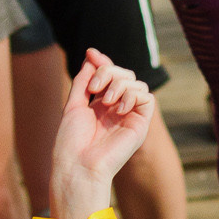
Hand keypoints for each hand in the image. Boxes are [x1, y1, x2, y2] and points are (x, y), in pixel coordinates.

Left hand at [49, 49, 154, 192]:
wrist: (78, 165)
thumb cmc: (71, 142)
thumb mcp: (73, 105)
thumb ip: (83, 82)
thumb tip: (91, 59)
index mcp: (101, 105)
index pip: (109, 77)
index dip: (103, 64)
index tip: (91, 53)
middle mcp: (117, 108)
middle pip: (124, 75)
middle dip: (108, 73)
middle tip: (93, 89)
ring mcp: (130, 115)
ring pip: (136, 83)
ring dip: (119, 85)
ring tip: (106, 102)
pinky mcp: (141, 123)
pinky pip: (147, 98)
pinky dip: (133, 96)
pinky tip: (119, 108)